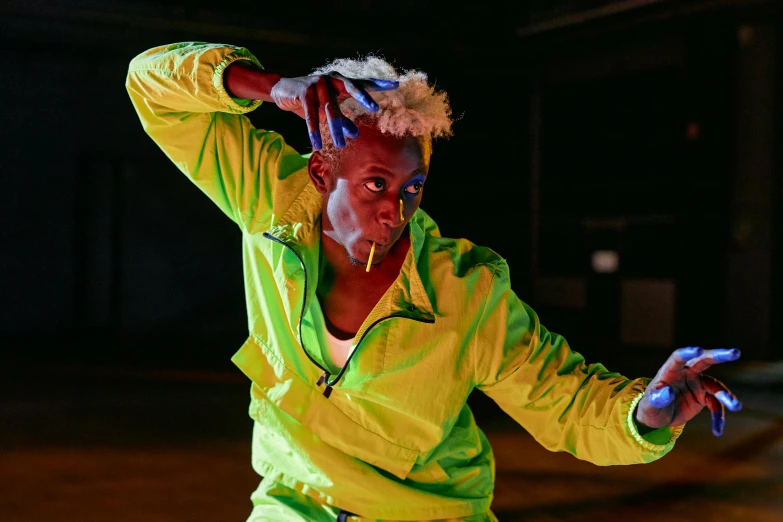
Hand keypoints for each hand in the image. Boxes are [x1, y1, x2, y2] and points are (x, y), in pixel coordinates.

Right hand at [270, 73, 397, 149]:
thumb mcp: (328, 110)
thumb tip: (355, 134)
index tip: (396, 85)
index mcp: (341, 82)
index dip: (378, 84)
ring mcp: (317, 83)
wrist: (284, 90)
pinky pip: (310, 114)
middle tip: (375, 108)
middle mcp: (332, 79)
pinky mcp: (303, 92)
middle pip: (350, 87)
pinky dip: (313, 130)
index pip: (362, 82)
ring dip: (335, 128)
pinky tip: (316, 143)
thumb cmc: (311, 100)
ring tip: (340, 145)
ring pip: (330, 108)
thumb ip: (343, 119)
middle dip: (363, 98)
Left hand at [636, 347, 742, 435]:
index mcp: (669, 371)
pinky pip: (715, 404)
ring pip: (716, 386)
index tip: (698, 350)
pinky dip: (718, 417)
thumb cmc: (651, 407)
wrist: (658, 417)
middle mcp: (685, 373)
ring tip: (736, 406)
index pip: (678, 358)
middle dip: (719, 355)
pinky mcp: (704, 396)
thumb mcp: (650, 406)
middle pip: (704, 360)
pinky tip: (717, 431)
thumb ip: (657, 399)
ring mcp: (697, 383)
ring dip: (726, 396)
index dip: (688, 353)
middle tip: (735, 352)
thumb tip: (668, 392)